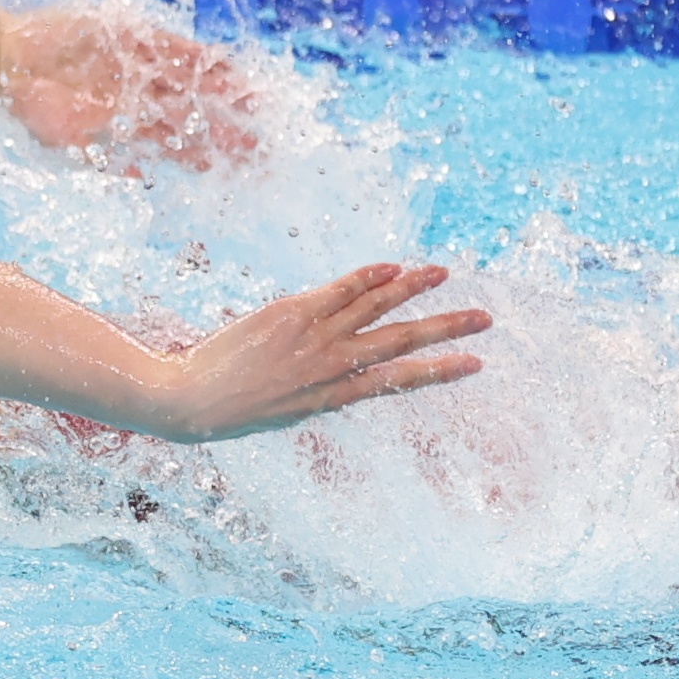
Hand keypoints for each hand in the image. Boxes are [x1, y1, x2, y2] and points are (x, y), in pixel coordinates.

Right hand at [2, 13, 269, 169]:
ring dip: (219, 90)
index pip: (176, 139)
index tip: (238, 169)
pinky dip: (195, 56)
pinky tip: (224, 65)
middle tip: (262, 142)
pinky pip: (169, 46)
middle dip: (224, 126)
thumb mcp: (64, 143)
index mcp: (125, 120)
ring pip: (188, 78)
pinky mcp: (127, 34)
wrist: (1, 59)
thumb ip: (102, 158)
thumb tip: (139, 175)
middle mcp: (137, 92)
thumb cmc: (26, 106)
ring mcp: (135, 63)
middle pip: (191, 111)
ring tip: (254, 102)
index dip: (207, 152)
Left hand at [130, 264, 491, 443]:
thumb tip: (344, 374)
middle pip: (402, 342)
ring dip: (413, 289)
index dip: (441, 371)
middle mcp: (333, 366)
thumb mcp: (288, 412)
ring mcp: (315, 338)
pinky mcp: (292, 312)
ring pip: (376, 308)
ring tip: (444, 274)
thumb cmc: (234, 410)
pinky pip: (339, 290)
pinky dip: (367, 277)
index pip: (401, 381)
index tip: (475, 364)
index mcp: (336, 396)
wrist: (192, 403)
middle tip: (485, 320)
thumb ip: (320, 390)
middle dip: (446, 329)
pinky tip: (393, 266)